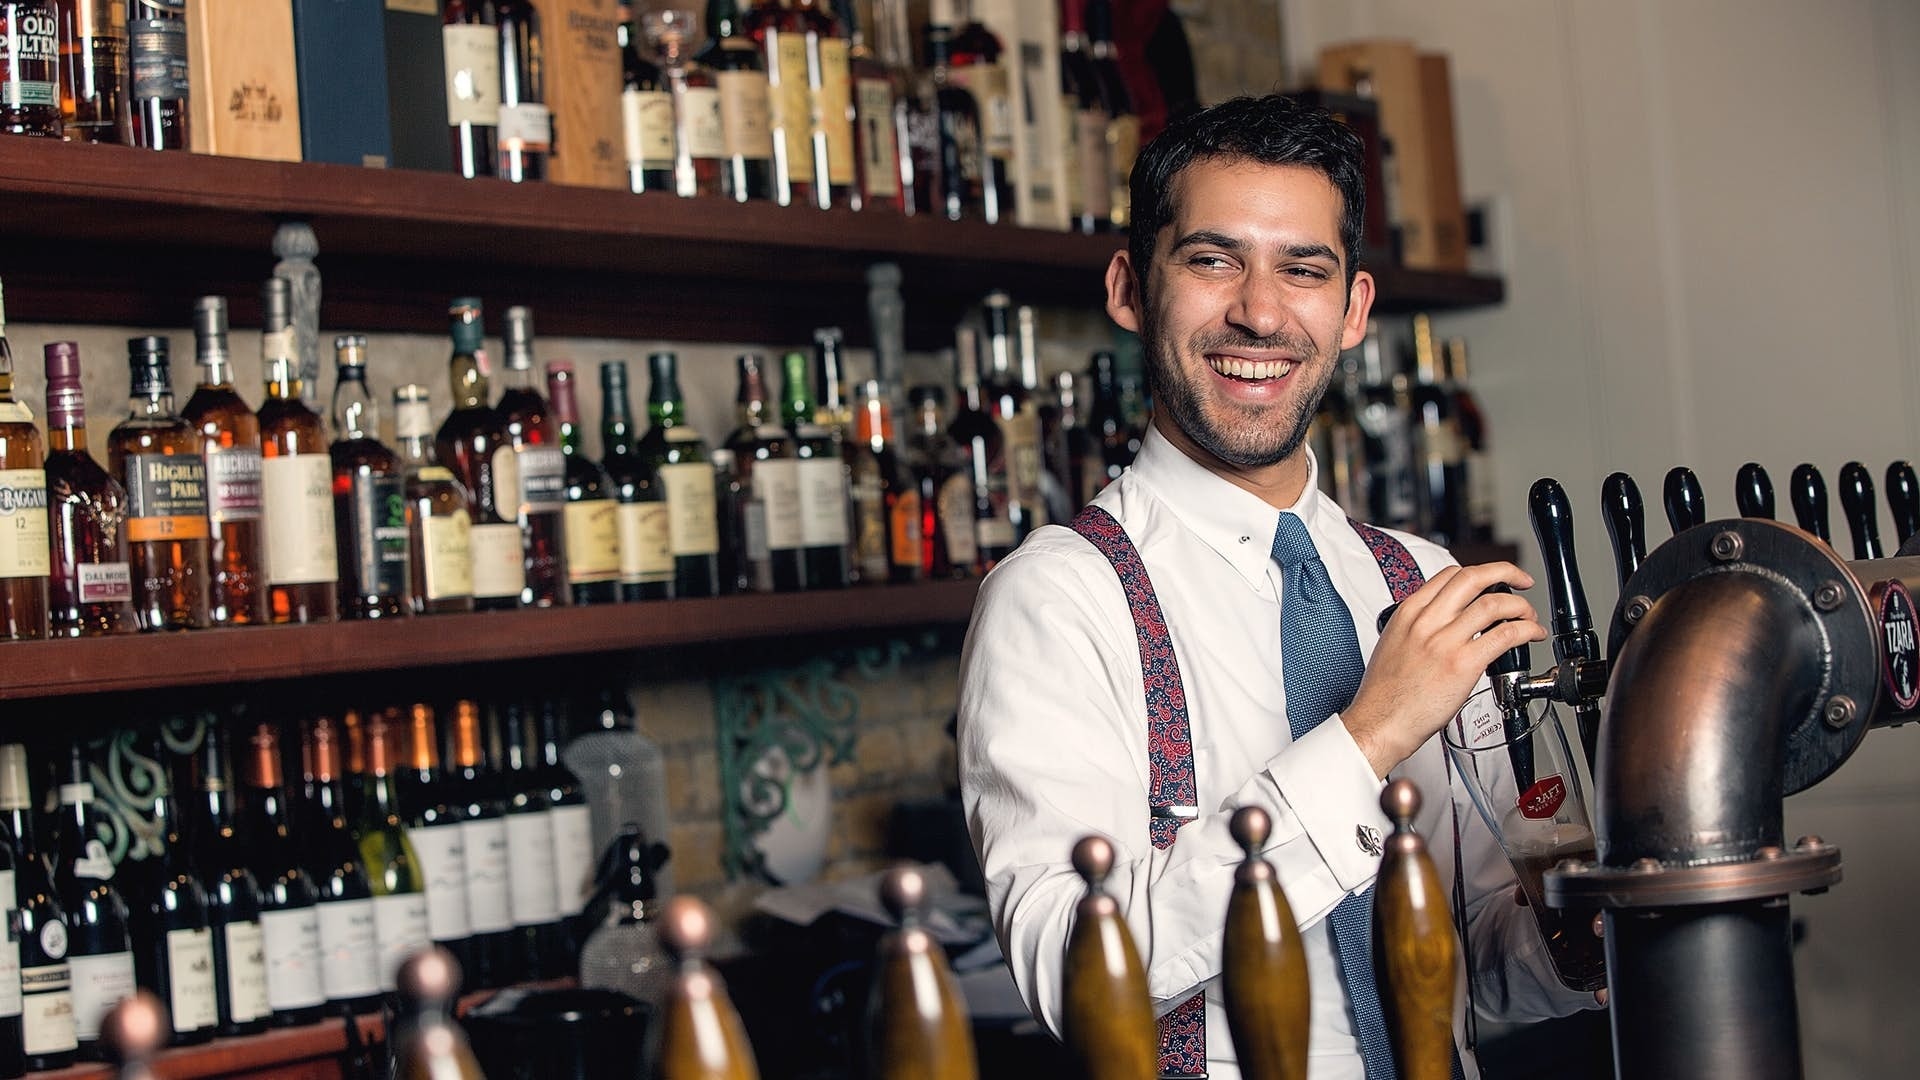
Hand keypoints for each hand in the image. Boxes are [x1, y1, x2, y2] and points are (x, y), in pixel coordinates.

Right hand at [1343, 562, 1547, 776]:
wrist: (1380, 721)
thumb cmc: (1385, 693)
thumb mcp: (1393, 643)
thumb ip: (1418, 626)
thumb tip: (1444, 622)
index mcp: (1409, 613)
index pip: (1450, 575)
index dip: (1480, 573)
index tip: (1493, 580)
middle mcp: (1427, 621)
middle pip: (1473, 578)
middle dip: (1505, 572)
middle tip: (1521, 581)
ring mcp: (1445, 641)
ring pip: (1493, 604)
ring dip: (1520, 606)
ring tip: (1528, 616)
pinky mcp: (1463, 664)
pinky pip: (1504, 635)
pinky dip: (1526, 630)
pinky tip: (1531, 634)